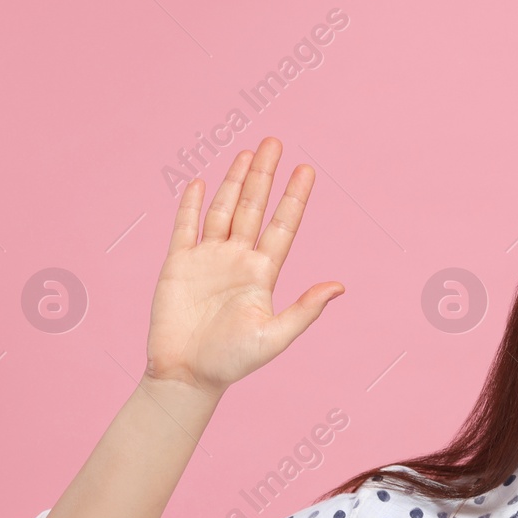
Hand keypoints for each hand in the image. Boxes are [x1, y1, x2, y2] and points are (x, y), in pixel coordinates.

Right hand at [144, 137, 343, 395]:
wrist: (186, 374)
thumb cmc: (232, 361)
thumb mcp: (275, 337)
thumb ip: (305, 310)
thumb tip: (339, 286)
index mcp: (262, 274)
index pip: (282, 226)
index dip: (294, 198)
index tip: (307, 169)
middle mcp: (237, 260)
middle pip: (253, 207)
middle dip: (264, 175)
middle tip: (274, 142)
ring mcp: (208, 259)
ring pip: (223, 210)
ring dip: (233, 181)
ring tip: (246, 152)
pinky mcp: (178, 264)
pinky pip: (185, 227)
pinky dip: (193, 205)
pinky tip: (202, 183)